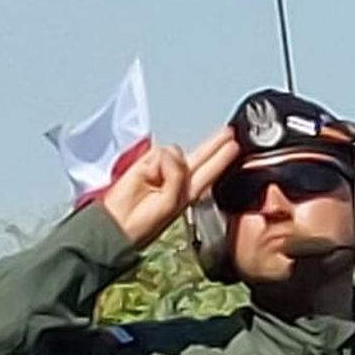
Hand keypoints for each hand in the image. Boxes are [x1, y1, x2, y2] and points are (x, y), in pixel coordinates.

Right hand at [100, 126, 239, 250]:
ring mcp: (162, 169)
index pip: (212, 169)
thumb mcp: (174, 200)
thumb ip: (179, 174)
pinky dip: (154, 163)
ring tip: (154, 183)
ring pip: (176, 152)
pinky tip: (146, 176)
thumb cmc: (146, 221)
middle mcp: (180, 178)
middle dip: (215, 143)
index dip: (223, 156)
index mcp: (190, 191)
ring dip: (170, 165)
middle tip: (230, 132)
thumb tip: (172, 153)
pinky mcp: (145, 162)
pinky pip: (158, 153)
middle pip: (202, 154)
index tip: (236, 144)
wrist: (118, 222)